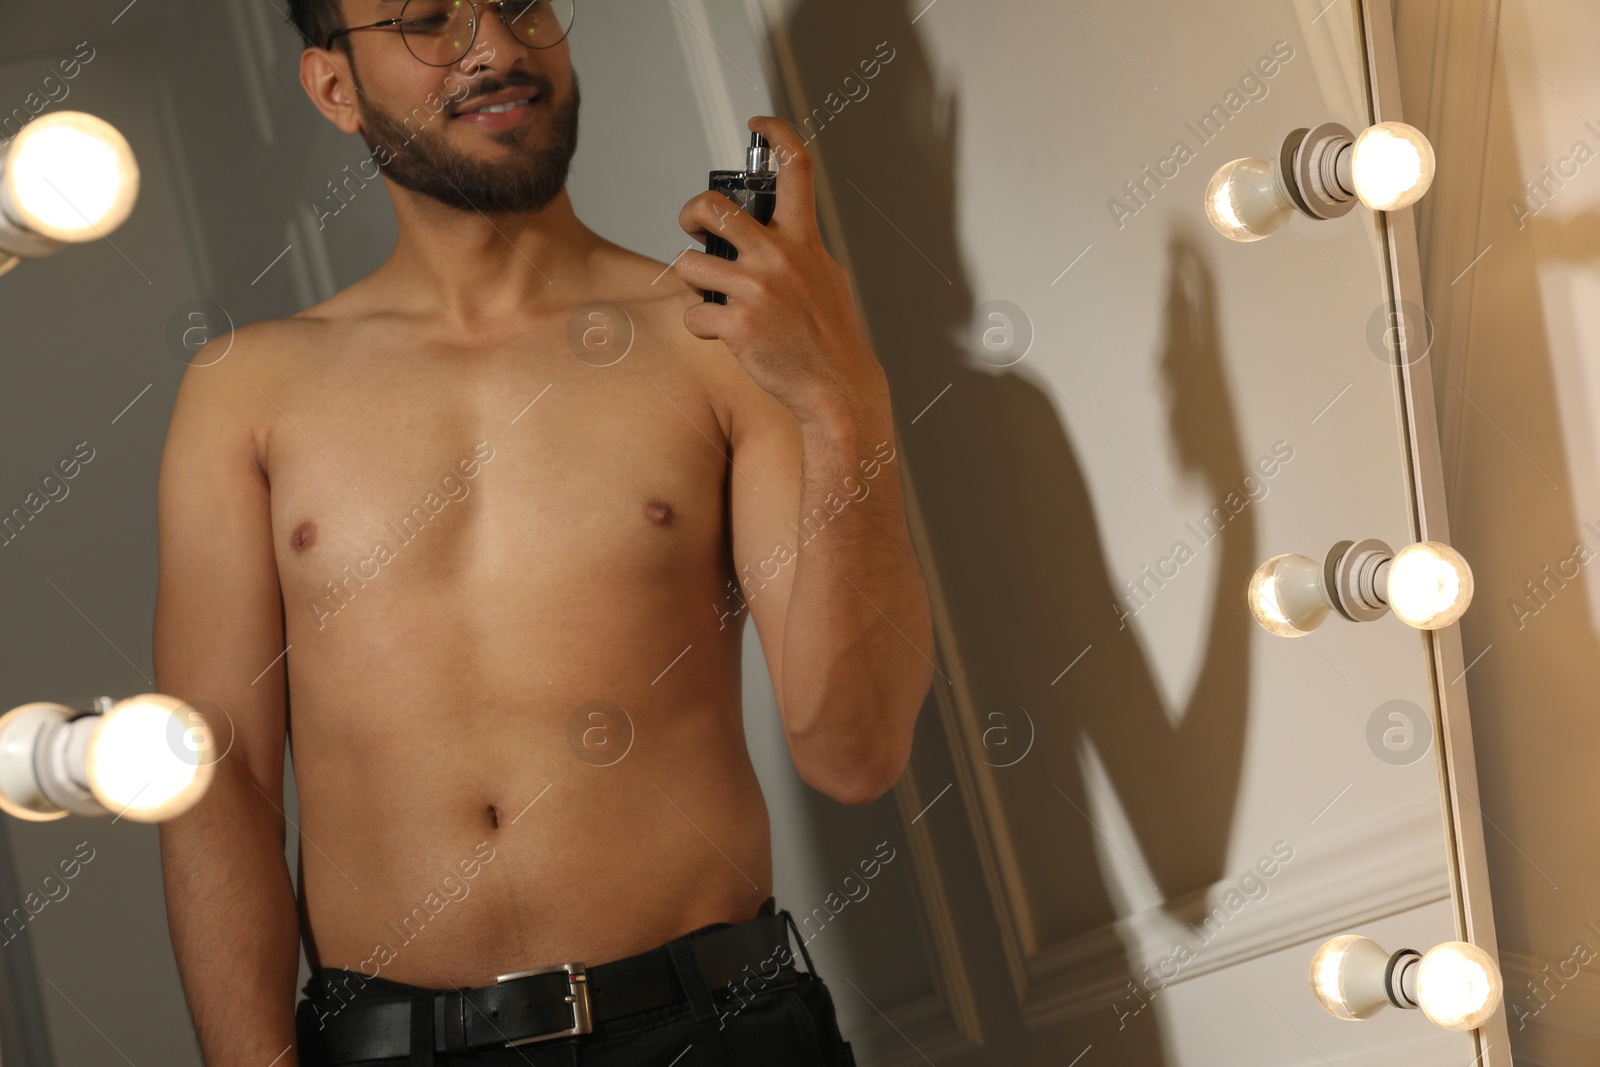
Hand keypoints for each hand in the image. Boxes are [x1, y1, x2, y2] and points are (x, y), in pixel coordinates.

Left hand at [674, 115, 884, 428]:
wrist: (837, 386)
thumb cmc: (830, 335)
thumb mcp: (827, 277)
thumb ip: (799, 249)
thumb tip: (772, 230)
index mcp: (804, 240)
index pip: (796, 169)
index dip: (776, 134)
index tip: (759, 124)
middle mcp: (779, 258)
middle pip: (712, 208)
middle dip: (690, 213)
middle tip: (692, 228)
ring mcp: (756, 291)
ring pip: (687, 265)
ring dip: (690, 281)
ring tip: (711, 295)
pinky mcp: (737, 325)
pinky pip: (692, 314)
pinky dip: (700, 326)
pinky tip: (721, 333)